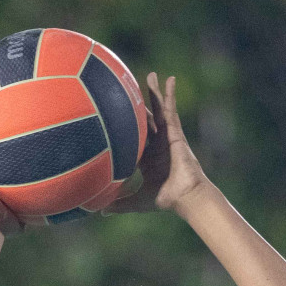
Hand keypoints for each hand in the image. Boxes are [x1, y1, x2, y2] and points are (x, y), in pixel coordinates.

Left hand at [105, 73, 211, 215]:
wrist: (185, 196)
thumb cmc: (165, 199)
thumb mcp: (136, 201)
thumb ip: (119, 203)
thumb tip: (99, 210)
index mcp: (148, 158)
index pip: (135, 138)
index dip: (127, 127)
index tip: (118, 116)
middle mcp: (157, 144)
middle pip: (147, 119)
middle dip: (141, 105)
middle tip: (131, 87)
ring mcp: (167, 137)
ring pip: (159, 111)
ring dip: (155, 93)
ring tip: (151, 75)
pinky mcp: (176, 132)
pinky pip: (172, 110)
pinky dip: (170, 94)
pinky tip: (170, 79)